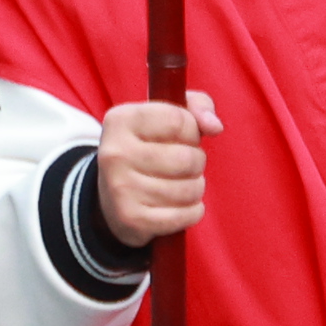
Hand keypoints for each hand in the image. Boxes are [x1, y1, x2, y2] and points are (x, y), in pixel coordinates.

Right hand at [91, 91, 219, 246]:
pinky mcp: (131, 218)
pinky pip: (183, 216)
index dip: (192, 130)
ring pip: (188, 189)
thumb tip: (215, 126)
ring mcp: (121, 188)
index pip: (178, 120)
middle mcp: (115, 153)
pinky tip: (183, 205)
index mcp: (120, 120)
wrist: (111, 195)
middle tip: (186, 164)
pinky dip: (193, 211)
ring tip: (184, 184)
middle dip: (197, 162)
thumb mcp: (166, 115)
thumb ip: (197, 106)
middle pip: (186, 158)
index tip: (185, 137)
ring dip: (196, 187)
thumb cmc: (148, 147)